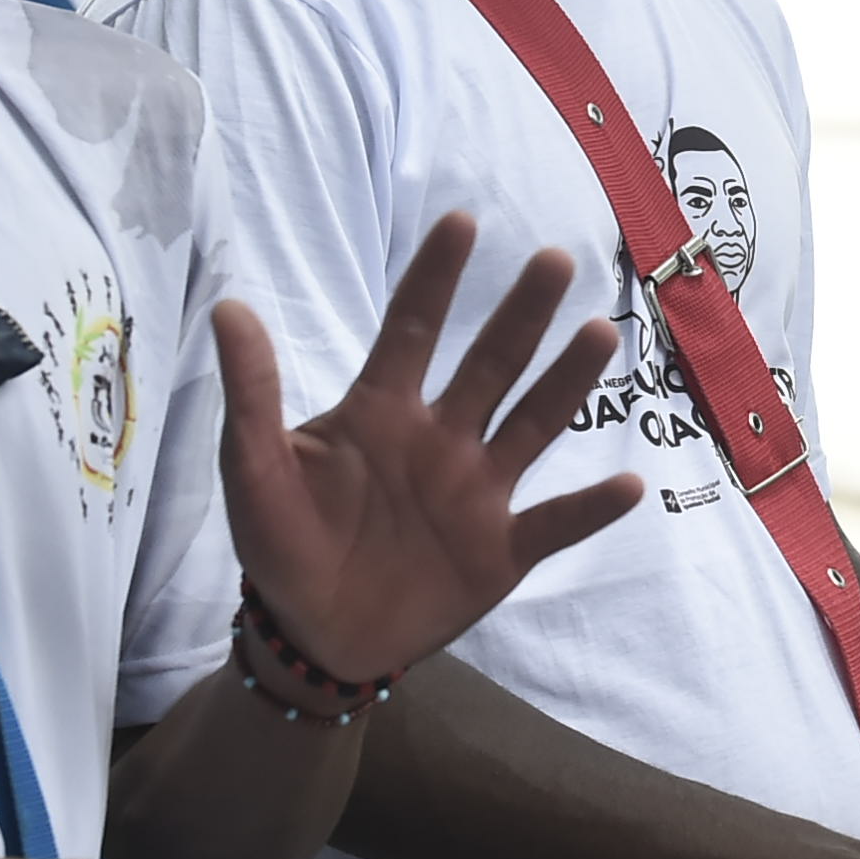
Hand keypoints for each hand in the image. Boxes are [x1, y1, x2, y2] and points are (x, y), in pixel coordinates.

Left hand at [216, 214, 641, 682]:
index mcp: (381, 412)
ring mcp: (477, 493)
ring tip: (598, 333)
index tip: (462, 221)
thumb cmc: (282, 545)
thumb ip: (252, 394)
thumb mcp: (253, 469)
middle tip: (554, 258)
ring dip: (565, 382)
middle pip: (490, 364)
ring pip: (532, 426)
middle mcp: (441, 439)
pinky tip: (630, 482)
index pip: (411, 330)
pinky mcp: (501, 551)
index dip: (434, 278)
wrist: (313, 637)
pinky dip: (590, 507)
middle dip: (521, 312)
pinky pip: (555, 524)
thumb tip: (229, 307)